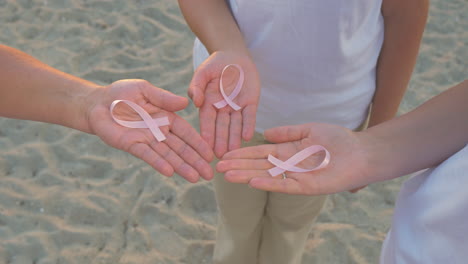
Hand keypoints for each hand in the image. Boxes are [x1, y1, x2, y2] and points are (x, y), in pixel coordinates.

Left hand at [86, 79, 213, 182]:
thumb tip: (186, 103)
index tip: (211, 154)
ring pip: (168, 155)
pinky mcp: (132, 145)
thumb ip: (164, 98)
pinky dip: (159, 163)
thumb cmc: (121, 93)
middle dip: (195, 161)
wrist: (97, 103)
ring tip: (195, 179)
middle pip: (181, 148)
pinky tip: (170, 172)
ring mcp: (146, 140)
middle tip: (209, 174)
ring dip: (181, 167)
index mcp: (166, 117)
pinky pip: (147, 155)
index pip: (186, 133)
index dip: (198, 143)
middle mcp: (159, 132)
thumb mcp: (144, 90)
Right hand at [189, 51, 260, 157]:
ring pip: (235, 126)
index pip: (207, 122)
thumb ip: (196, 86)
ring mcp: (237, 107)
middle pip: (221, 128)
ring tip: (234, 152)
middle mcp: (222, 109)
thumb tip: (194, 102)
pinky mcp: (251, 103)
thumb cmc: (214, 65)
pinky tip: (247, 137)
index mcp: (208, 104)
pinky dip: (248, 126)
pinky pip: (249, 116)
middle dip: (221, 141)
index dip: (207, 134)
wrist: (234, 55)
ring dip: (234, 138)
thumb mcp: (202, 73)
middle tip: (220, 157)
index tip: (205, 147)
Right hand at [217, 123, 374, 194]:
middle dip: (239, 165)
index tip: (226, 153)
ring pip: (267, 176)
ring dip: (247, 175)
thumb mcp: (309, 130)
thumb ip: (287, 132)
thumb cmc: (338, 139)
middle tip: (219, 166)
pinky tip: (253, 182)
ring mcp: (296, 176)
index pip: (260, 152)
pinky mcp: (307, 186)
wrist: (360, 152)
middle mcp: (288, 165)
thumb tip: (266, 133)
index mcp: (288, 151)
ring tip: (228, 175)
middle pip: (258, 165)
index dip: (243, 153)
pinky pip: (284, 185)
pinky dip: (269, 184)